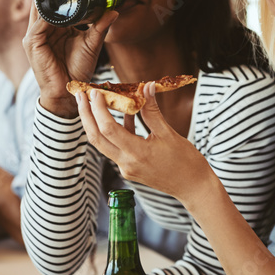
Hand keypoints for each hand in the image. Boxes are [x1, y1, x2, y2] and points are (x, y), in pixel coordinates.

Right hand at [22, 0, 118, 117]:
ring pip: (42, 5)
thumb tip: (113, 10)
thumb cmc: (77, 70)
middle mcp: (43, 28)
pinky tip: (60, 1)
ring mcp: (35, 34)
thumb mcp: (92, 43)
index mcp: (55, 26)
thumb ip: (100, 27)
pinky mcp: (32, 43)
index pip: (58, 0)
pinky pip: (40, 22)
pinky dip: (50, 11)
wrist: (69, 93)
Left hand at [76, 83, 215, 205]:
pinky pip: (116, 147)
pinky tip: (124, 115)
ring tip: (95, 102)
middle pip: (97, 138)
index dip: (99, 109)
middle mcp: (127, 163)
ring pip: (103, 143)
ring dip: (96, 123)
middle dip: (86, 115)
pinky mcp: (129, 169)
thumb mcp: (169, 133)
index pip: (108, 130)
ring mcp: (126, 168)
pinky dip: (115, 131)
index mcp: (137, 154)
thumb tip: (146, 87)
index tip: (96, 92)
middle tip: (81, 95)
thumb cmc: (186, 162)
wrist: (192, 187)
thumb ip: (152, 111)